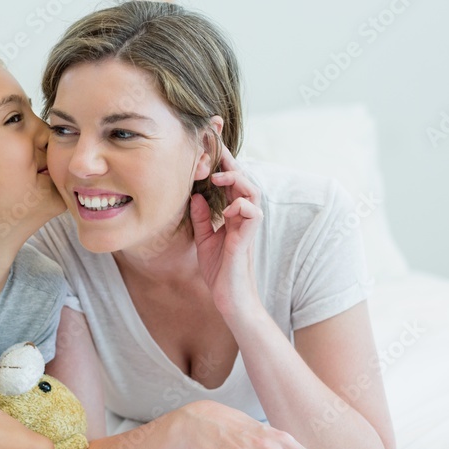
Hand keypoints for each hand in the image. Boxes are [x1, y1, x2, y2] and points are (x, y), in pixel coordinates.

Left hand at [190, 146, 264, 319]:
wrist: (229, 299)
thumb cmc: (219, 271)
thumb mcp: (204, 239)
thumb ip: (201, 218)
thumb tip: (195, 195)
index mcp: (233, 216)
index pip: (232, 185)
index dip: (225, 166)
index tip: (211, 149)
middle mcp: (243, 218)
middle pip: (245, 181)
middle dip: (232, 163)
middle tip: (216, 150)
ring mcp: (247, 228)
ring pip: (253, 192)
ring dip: (237, 180)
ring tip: (218, 177)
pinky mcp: (247, 239)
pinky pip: (253, 213)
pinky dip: (241, 205)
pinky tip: (226, 208)